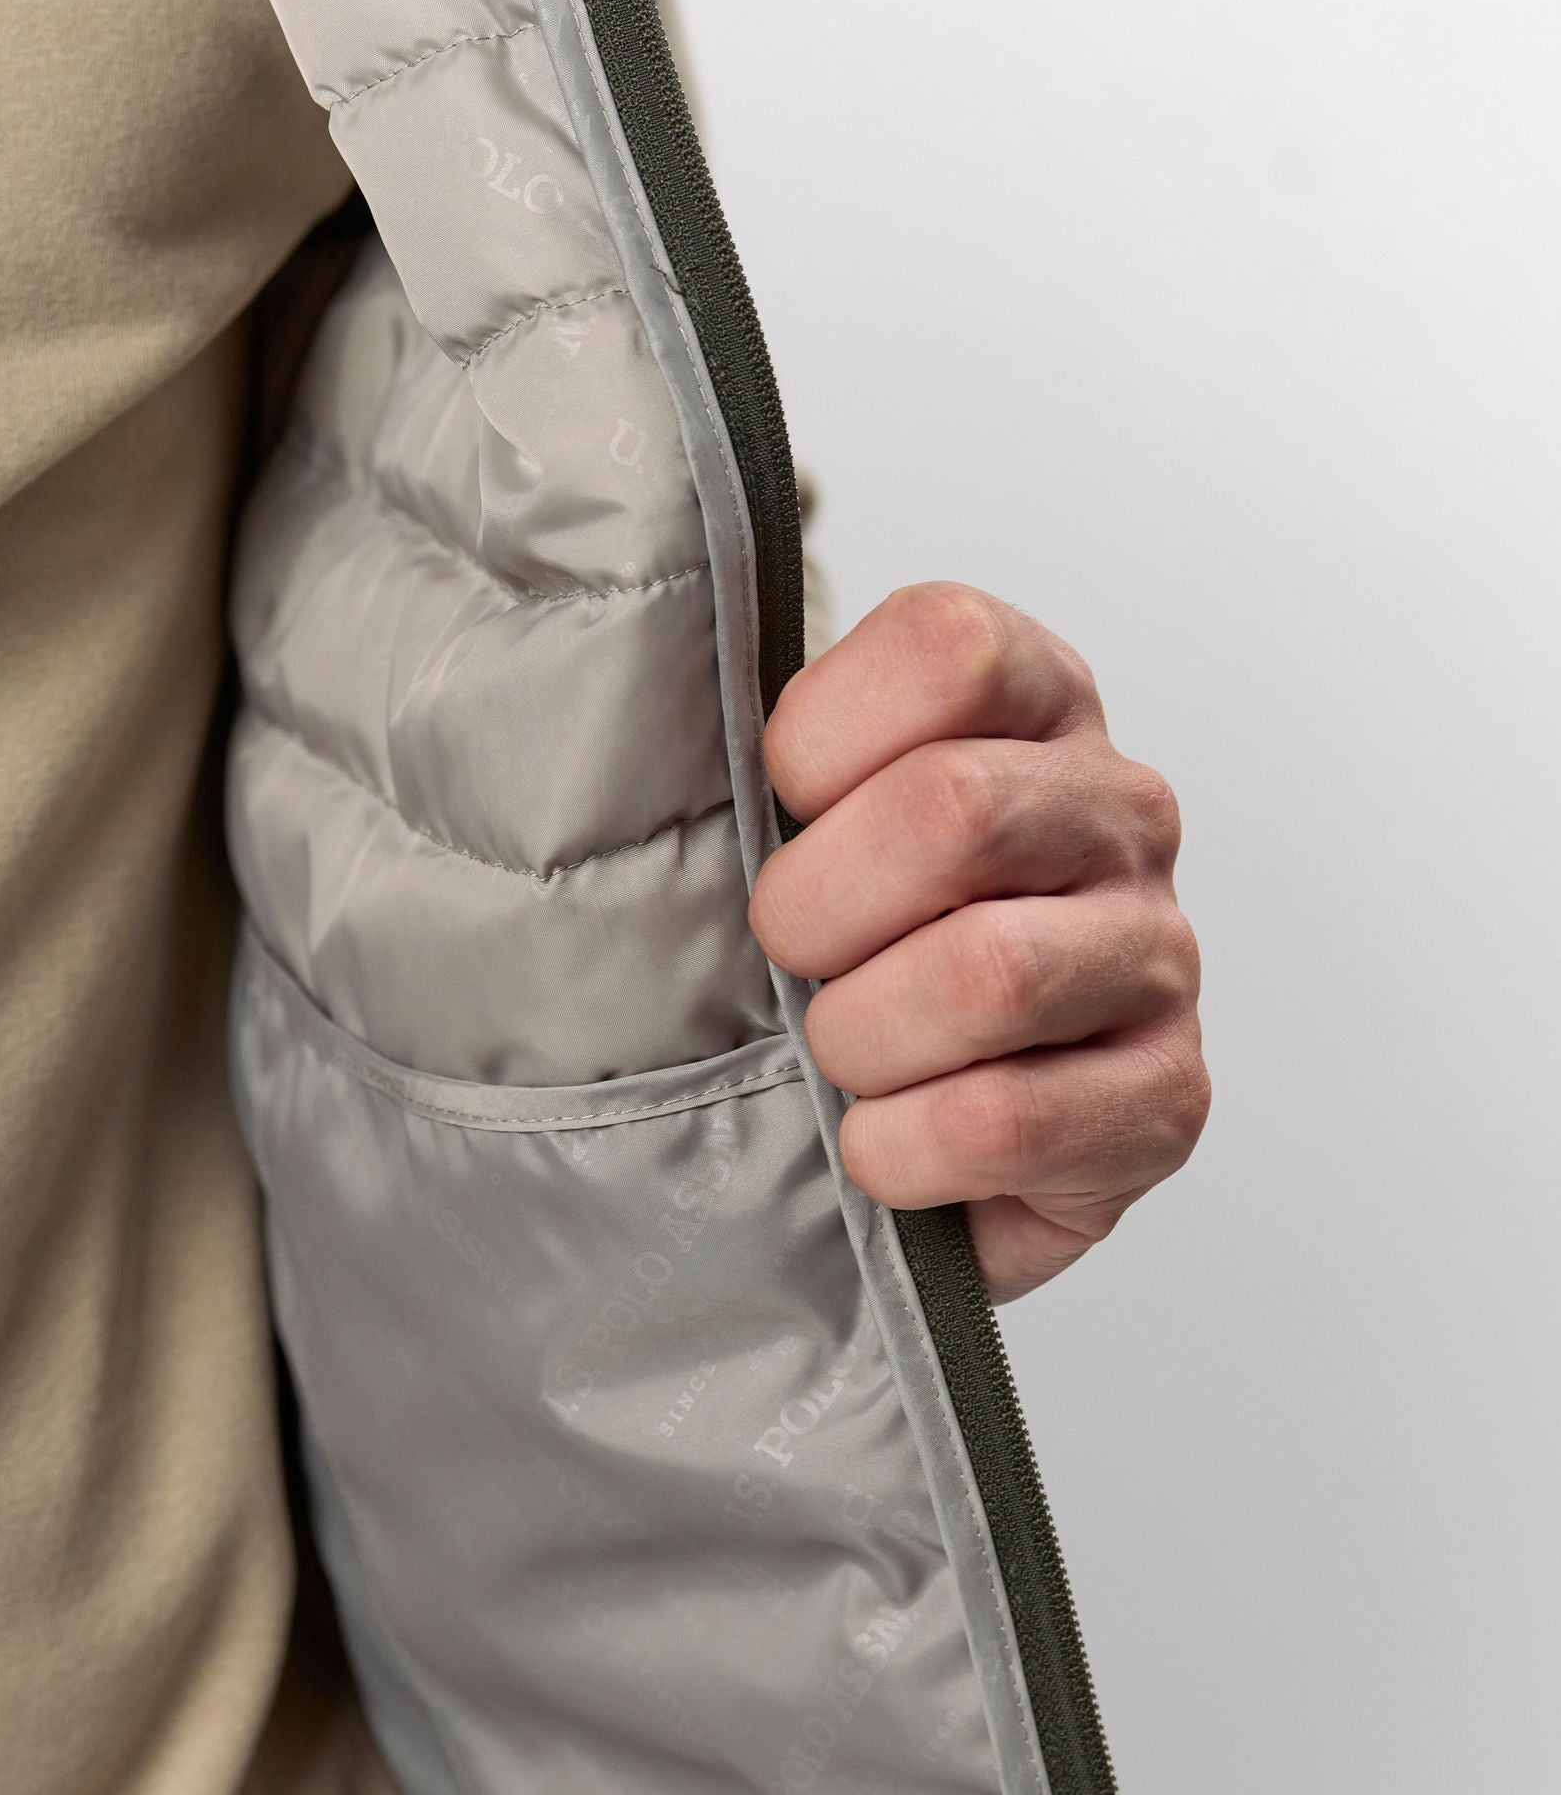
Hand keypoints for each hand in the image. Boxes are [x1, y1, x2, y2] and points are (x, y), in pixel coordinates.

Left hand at [750, 583, 1208, 1302]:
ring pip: (987, 974)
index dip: (819, 742)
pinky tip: (883, 1145)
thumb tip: (630, 693)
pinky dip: (902, 1148)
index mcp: (1035, 703)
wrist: (907, 1137)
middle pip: (953, 810)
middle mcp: (1120, 812)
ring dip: (859, 1037)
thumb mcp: (782, 819)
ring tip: (841, 1060)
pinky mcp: (1164, 1099)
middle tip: (788, 960)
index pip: (948, 646)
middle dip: (814, 910)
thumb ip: (745, 743)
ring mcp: (1157, 955)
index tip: (781, 809)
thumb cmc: (833, 955)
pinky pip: (1007, 1121)